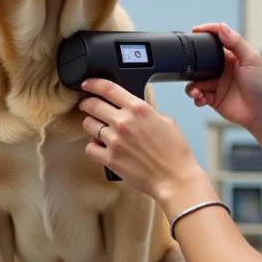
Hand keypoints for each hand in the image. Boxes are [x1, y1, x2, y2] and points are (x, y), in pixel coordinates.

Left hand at [79, 79, 205, 201]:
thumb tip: (134, 110)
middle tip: (87, 105)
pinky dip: (93, 147)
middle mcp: (124, 122)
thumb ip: (146, 111)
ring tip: (98, 129)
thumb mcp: (165, 121)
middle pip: (93, 105)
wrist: (174, 178)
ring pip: (88, 125)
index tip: (87, 84)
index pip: (108, 88)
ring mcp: (115, 141)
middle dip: (87, 104)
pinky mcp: (110, 159)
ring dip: (91, 125)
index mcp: (138, 109)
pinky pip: (90, 148)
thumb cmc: (174, 152)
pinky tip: (101, 147)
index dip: (93, 83)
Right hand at [186, 23, 261, 133]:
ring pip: (195, 80)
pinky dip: (196, 97)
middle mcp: (222, 68)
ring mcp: (216, 83)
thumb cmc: (261, 85)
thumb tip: (222, 26)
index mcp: (231, 56)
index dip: (206, 32)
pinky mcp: (212, 98)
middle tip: (188, 66)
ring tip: (196, 91)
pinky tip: (201, 99)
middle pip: (200, 61)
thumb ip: (236, 42)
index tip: (195, 30)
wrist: (261, 112)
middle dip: (192, 64)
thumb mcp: (251, 59)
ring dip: (192, 85)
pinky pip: (197, 95)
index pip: (216, 39)